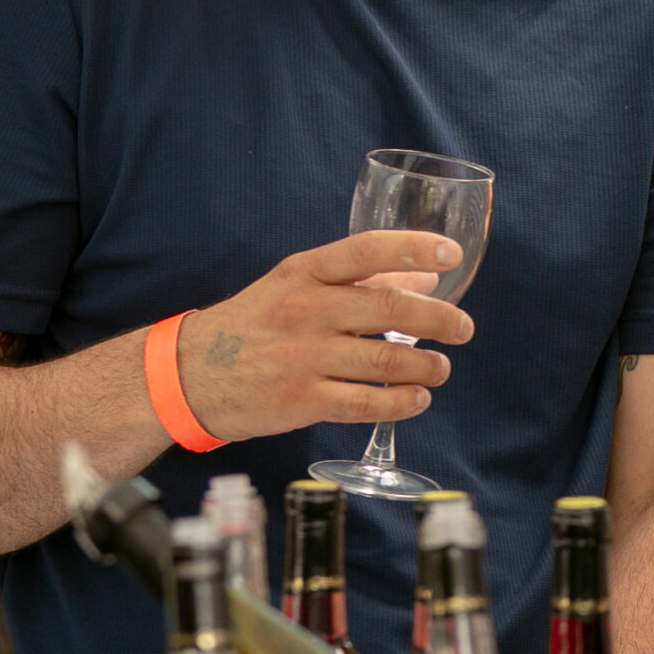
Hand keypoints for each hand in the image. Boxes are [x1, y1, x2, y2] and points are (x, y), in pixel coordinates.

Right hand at [174, 231, 473, 442]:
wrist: (189, 374)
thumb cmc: (253, 324)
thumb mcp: (295, 287)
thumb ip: (358, 281)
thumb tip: (425, 281)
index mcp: (305, 273)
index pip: (367, 251)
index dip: (414, 250)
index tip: (450, 255)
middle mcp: (307, 310)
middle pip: (390, 311)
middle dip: (439, 321)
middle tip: (464, 329)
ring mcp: (304, 358)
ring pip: (386, 362)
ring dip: (427, 366)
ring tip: (441, 368)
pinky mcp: (302, 400)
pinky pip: (367, 404)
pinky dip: (401, 403)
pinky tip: (417, 399)